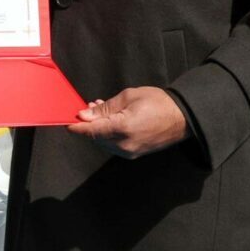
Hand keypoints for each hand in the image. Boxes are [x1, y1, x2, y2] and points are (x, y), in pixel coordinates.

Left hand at [67, 86, 187, 158]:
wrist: (183, 118)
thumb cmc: (158, 102)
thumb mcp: (129, 97)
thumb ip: (105, 108)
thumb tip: (85, 115)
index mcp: (122, 129)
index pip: (91, 131)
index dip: (76, 127)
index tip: (66, 122)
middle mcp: (124, 145)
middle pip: (95, 138)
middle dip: (89, 124)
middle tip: (89, 107)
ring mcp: (129, 152)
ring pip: (103, 142)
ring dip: (98, 128)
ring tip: (101, 110)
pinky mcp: (134, 154)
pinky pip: (114, 145)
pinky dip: (108, 134)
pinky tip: (111, 120)